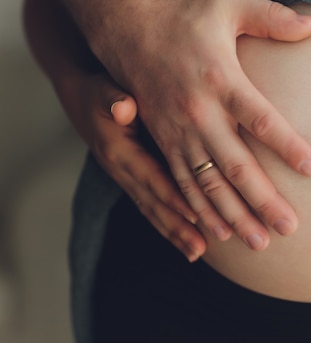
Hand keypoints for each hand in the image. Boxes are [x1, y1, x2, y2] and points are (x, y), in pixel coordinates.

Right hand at [74, 72, 206, 261]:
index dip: (173, 197)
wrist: (79, 94)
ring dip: (172, 232)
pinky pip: (149, 206)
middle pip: (152, 204)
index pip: (151, 178)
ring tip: (196, 253)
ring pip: (150, 210)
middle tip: (199, 249)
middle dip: (176, 227)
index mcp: (119, 151)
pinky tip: (185, 239)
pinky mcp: (131, 179)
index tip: (197, 216)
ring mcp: (124, 177)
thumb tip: (123, 108)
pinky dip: (165, 223)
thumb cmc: (99, 89)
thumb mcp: (104, 89)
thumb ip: (114, 99)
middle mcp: (121, 170)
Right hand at [91, 0, 310, 249]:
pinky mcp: (162, 143)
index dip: (287, 144)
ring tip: (259, 243)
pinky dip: (198, 212)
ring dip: (233, 216)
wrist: (127, 29)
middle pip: (235, 164)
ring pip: (207, 184)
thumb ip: (271, 17)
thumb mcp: (228, 3)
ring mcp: (177, 132)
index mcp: (220, 79)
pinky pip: (180, 185)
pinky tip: (216, 235)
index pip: (259, 118)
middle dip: (262, 200)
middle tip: (289, 228)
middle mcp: (198, 112)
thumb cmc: (185, 16)